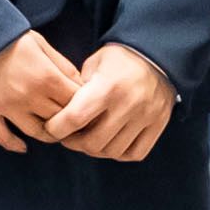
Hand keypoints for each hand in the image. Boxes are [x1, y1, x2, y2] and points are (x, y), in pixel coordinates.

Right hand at [0, 31, 81, 153]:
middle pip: (59, 119)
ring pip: (36, 132)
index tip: (84, 105)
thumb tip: (81, 86)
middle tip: (72, 120)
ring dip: (48, 134)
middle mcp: (28, 96)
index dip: (84, 104)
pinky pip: (2, 137)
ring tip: (52, 130)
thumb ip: (62, 65)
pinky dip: (14, 145)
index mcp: (45, 77)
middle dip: (68, 119)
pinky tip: (23, 147)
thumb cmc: (9, 38)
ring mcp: (6, 107)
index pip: (76, 101)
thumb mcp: (40, 43)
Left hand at [43, 43, 178, 161]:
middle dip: (73, 143)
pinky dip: (119, 153)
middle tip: (67, 136)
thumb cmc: (118, 60)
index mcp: (107, 86)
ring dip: (95, 150)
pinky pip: (135, 153)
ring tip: (87, 140)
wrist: (156, 55)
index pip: (74, 118)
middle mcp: (128, 104)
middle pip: (92, 142)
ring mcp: (146, 116)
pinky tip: (110, 143)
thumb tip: (61, 114)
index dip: (56, 128)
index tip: (50, 127)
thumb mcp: (93, 64)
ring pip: (112, 151)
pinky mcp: (158, 124)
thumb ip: (76, 89)